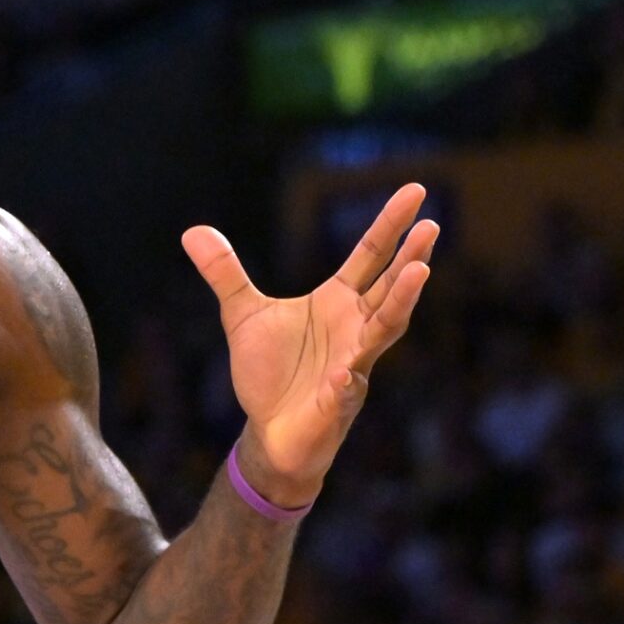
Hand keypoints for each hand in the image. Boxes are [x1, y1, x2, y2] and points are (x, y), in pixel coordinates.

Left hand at [183, 183, 435, 503]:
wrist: (270, 432)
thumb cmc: (270, 374)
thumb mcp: (241, 315)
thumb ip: (224, 273)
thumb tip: (192, 231)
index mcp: (337, 302)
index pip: (370, 255)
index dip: (390, 224)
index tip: (415, 191)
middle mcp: (355, 327)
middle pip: (389, 286)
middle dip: (410, 257)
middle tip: (431, 225)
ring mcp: (354, 362)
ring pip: (384, 328)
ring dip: (401, 302)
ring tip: (420, 272)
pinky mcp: (338, 399)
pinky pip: (348, 384)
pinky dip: (350, 374)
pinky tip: (348, 369)